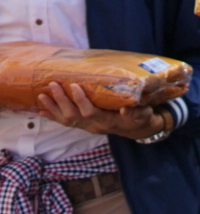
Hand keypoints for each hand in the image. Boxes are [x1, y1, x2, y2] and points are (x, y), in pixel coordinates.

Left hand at [37, 85, 167, 139]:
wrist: (137, 128)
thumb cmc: (141, 117)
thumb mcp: (144, 114)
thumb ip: (136, 112)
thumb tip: (126, 109)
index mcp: (107, 122)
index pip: (90, 113)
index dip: (80, 101)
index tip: (74, 86)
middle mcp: (94, 126)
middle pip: (73, 116)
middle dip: (61, 101)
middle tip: (53, 85)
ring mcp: (87, 127)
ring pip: (65, 120)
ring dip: (52, 108)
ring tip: (41, 96)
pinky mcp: (83, 125)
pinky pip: (65, 122)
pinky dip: (52, 116)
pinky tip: (41, 110)